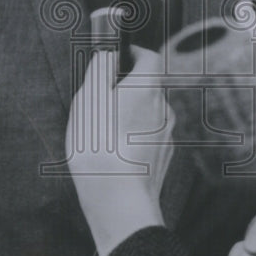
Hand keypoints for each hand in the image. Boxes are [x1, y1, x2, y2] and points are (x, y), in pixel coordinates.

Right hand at [66, 45, 174, 255]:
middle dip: (127, 88)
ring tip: (103, 132)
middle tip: (101, 100)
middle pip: (148, 86)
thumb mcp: (88, 100)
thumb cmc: (100, 148)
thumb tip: (108, 55)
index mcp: (147, 87)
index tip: (119, 56)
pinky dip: (134, 138)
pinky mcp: (164, 157)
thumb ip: (100, 70)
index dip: (134, 53)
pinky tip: (115, 153)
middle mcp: (164, 107)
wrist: (120, 202)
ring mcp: (167, 134)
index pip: (150, 57)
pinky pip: (149, 137)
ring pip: (149, 113)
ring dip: (131, 115)